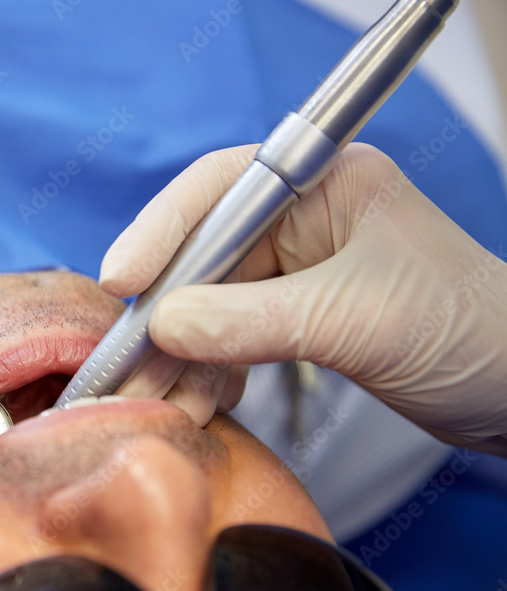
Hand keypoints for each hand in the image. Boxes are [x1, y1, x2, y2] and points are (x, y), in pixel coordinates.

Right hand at [99, 143, 506, 455]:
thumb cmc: (468, 331)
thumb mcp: (352, 319)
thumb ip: (248, 321)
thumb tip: (163, 326)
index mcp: (325, 186)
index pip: (220, 191)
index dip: (161, 233)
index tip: (121, 283)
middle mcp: (303, 221)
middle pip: (202, 257)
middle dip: (162, 317)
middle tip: (121, 366)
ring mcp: (296, 272)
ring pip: (209, 306)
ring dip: (179, 357)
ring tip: (153, 403)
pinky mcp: (295, 318)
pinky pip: (230, 339)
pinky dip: (209, 373)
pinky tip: (200, 404)